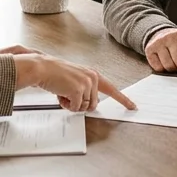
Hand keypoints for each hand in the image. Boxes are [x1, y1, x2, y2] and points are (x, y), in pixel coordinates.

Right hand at [14, 55, 136, 112]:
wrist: (42, 68)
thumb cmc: (55, 74)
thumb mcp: (75, 79)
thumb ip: (86, 89)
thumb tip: (91, 104)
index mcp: (93, 74)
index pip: (112, 89)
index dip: (123, 99)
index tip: (133, 107)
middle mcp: (93, 78)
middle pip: (93, 105)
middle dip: (80, 104)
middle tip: (67, 95)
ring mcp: (87, 84)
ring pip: (84, 108)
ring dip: (72, 104)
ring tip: (63, 92)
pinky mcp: (78, 90)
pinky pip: (75, 108)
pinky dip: (66, 105)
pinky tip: (60, 94)